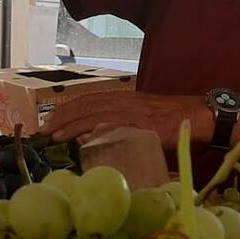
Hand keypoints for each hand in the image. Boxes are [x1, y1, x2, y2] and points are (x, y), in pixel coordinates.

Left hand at [39, 92, 211, 148]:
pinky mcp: (138, 124)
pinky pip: (110, 126)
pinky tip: (77, 139)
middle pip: (85, 105)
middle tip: (43, 131)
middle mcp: (124, 101)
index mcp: (123, 99)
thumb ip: (122, 126)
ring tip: (52, 135)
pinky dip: (91, 131)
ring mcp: (130, 112)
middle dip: (61, 117)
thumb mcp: (144, 119)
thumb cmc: (175, 121)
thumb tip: (97, 139)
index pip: (88, 100)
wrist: (197, 117)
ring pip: (92, 113)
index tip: (50, 122)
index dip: (67, 110)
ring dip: (69, 124)